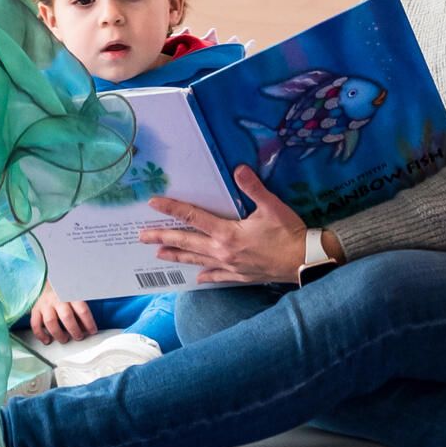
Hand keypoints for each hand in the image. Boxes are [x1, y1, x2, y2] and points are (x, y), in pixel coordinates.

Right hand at [27, 287, 96, 343]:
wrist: (44, 278)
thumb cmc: (62, 288)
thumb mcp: (74, 293)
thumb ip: (80, 308)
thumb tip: (85, 326)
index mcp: (70, 293)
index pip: (82, 309)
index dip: (89, 322)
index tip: (93, 331)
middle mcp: (57, 298)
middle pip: (66, 317)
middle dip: (74, 330)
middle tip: (79, 337)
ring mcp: (45, 304)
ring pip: (51, 322)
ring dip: (58, 334)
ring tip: (64, 339)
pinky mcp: (35, 309)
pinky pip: (35, 324)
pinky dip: (40, 335)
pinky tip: (47, 340)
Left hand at [143, 168, 308, 285]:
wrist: (303, 261)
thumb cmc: (287, 232)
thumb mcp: (272, 206)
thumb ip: (253, 187)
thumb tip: (238, 168)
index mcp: (227, 233)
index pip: (193, 218)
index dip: (172, 209)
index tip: (154, 204)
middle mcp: (223, 251)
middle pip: (187, 242)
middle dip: (163, 237)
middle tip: (141, 236)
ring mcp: (230, 266)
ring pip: (196, 260)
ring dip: (177, 255)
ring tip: (159, 254)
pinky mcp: (239, 276)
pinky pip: (216, 277)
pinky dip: (205, 276)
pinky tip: (196, 278)